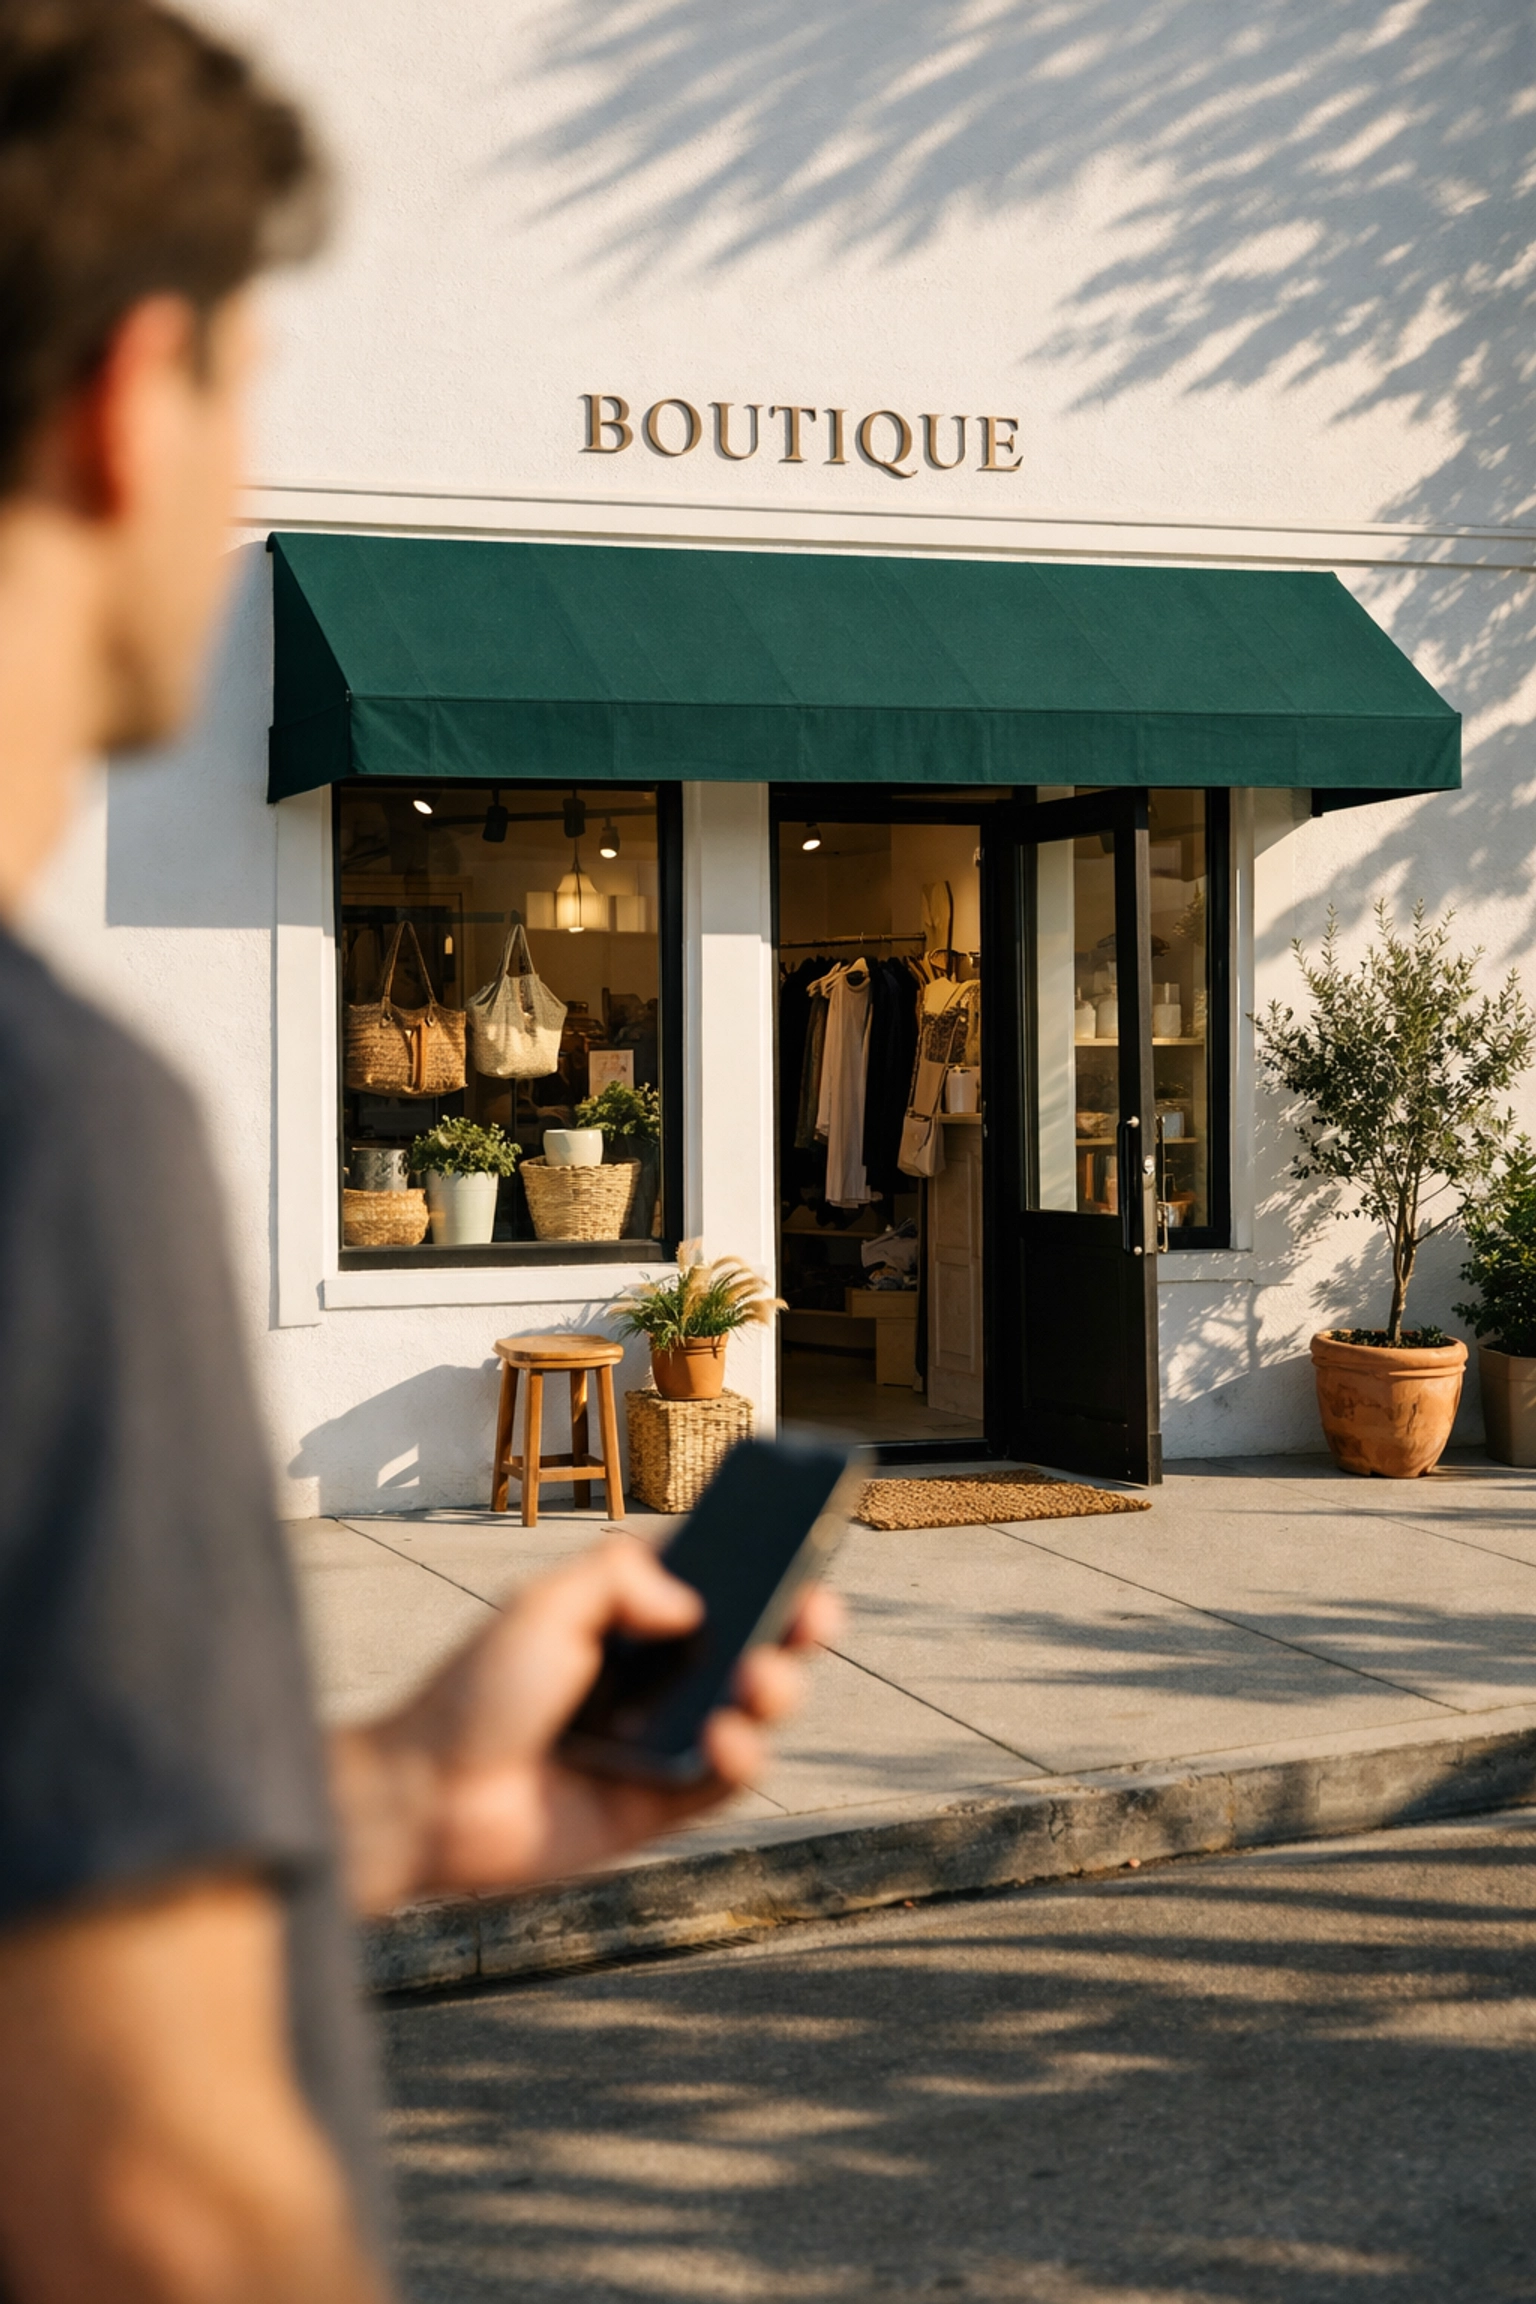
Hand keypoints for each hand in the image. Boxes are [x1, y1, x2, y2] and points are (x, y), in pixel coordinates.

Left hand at [332, 1535, 840, 1913]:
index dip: (757, 1562)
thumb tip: (695, 1602)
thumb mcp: (543, 1605)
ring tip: (758, 1681)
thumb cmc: (475, 1694)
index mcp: (625, 1619)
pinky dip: (741, 1756)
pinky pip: (724, 1781)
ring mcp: (660, 1741)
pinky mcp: (660, 1807)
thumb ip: (619, 1578)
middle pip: (749, 1643)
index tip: (801, 1541)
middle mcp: (652, 1676)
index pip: (709, 1581)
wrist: (429, 1797)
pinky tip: (725, 1737)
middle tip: (814, 1615)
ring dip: (776, 1690)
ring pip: (752, 1711)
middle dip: (794, 1626)